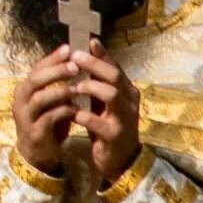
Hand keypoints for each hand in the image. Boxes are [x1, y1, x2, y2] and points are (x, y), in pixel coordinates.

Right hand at [12, 46, 79, 177]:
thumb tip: (75, 59)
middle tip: (75, 66)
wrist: (38, 153)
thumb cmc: (48, 122)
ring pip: (40, 99)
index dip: (52, 58)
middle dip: (56, 72)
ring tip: (78, 88)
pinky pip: (48, 119)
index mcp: (26, 89)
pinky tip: (77, 109)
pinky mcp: (34, 132)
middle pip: (35, 80)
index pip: (37, 68)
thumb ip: (59, 84)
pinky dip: (63, 112)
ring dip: (60, 91)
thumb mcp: (52, 101)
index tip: (69, 48)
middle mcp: (22, 100)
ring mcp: (26, 116)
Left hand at [69, 41, 142, 187]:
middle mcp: (130, 102)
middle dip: (93, 65)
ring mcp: (124, 119)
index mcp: (127, 91)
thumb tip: (89, 49)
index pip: (115, 67)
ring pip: (111, 95)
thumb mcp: (106, 100)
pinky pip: (98, 122)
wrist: (121, 159)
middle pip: (114, 76)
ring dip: (90, 87)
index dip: (101, 54)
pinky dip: (83, 115)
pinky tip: (73, 114)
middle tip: (75, 58)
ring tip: (74, 87)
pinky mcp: (115, 136)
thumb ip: (99, 79)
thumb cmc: (109, 125)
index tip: (86, 42)